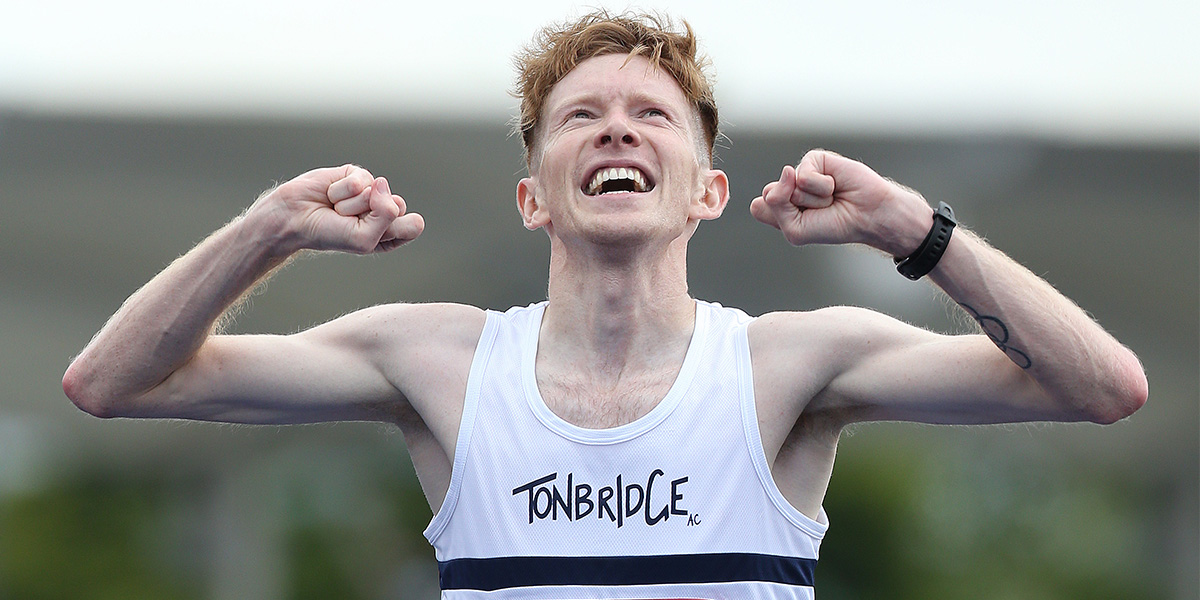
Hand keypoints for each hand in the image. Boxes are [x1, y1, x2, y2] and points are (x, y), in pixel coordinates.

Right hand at [248, 165, 424, 253]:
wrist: (294, 218)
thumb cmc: (328, 234)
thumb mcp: (364, 239)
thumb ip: (387, 215)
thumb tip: (383, 181)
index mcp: (391, 233)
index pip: (413, 225)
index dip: (389, 228)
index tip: (366, 234)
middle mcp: (384, 211)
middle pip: (398, 205)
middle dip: (370, 214)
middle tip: (348, 221)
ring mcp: (371, 191)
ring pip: (377, 191)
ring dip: (352, 203)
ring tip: (336, 208)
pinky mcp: (356, 174)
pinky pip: (360, 178)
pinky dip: (342, 189)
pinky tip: (331, 194)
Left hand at [749, 150, 931, 255]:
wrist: (867, 215)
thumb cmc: (834, 225)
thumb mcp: (794, 230)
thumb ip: (776, 205)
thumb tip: (786, 170)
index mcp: (778, 208)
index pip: (758, 207)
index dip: (780, 218)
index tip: (804, 223)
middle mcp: (787, 189)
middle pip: (768, 195)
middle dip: (794, 208)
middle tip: (817, 211)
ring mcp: (799, 173)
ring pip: (788, 186)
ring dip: (811, 199)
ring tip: (829, 199)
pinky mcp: (815, 160)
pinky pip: (804, 175)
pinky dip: (821, 186)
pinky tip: (834, 186)